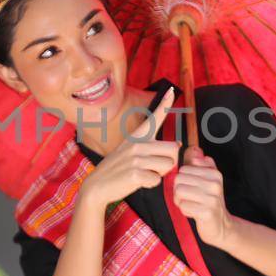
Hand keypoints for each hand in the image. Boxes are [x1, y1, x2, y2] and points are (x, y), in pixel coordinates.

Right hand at [79, 87, 178, 210]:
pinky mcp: (135, 174)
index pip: (154, 117)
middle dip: (169, 162)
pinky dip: (151, 184)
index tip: (171, 91)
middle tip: (153, 167)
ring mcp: (135, 159)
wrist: (97, 185)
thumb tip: (178, 145)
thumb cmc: (118, 169)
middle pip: (174, 150)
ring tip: (144, 174)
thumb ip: (152, 147)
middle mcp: (137, 144)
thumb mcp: (130, 151)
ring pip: (168, 166)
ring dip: (160, 174)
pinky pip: (157, 180)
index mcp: (138, 137)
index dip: (165, 104)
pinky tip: (139, 182)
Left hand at [171, 146, 233, 247]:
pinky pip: (183, 206)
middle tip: (190, 198)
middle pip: (179, 180)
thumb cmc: (209, 201)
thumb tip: (194, 149)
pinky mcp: (207, 212)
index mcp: (214, 173)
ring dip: (180, 201)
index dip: (182, 180)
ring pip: (179, 192)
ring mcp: (212, 198)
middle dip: (179, 191)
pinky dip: (185, 211)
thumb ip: (199, 164)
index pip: (183, 169)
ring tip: (191, 204)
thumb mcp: (207, 180)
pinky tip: (194, 213)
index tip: (192, 188)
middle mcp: (215, 184)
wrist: (220, 226)